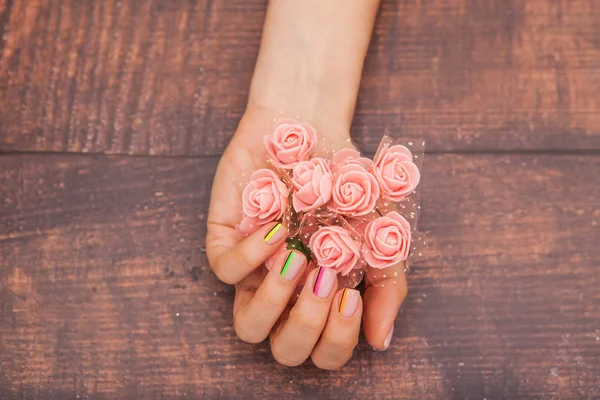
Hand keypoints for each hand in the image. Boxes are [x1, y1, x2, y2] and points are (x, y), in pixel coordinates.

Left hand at [206, 109, 363, 368]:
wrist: (315, 128)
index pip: (324, 352)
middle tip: (326, 277)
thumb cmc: (350, 185)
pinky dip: (251, 256)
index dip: (337, 340)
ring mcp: (255, 269)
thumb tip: (379, 341)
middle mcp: (287, 293)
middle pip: (285, 350)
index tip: (349, 296)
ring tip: (298, 259)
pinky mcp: (225, 238)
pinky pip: (225, 271)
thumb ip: (385, 286)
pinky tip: (277, 229)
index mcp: (323, 298)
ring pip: (247, 327)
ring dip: (275, 301)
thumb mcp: (381, 234)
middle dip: (308, 324)